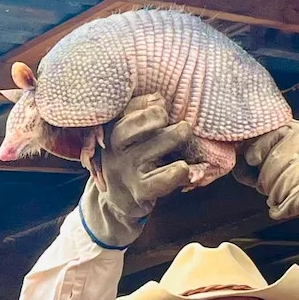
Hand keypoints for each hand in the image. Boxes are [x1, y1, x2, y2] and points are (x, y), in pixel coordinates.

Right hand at [79, 95, 193, 248]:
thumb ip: (142, 111)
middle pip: (130, 127)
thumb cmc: (132, 157)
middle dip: (155, 117)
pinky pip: (160, 179)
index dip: (149, 106)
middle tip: (176, 119)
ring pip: (149, 150)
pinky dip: (177, 172)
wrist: (118, 200)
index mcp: (112, 130)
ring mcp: (126, 171)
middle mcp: (115, 150)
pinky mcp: (140, 191)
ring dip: (172, 137)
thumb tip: (157, 98)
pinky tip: (186, 167)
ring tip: (184, 131)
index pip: (125, 110)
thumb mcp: (131, 133)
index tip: (162, 107)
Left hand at [235, 121, 298, 250]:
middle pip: (265, 169)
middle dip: (267, 184)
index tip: (256, 162)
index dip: (254, 155)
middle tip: (285, 186)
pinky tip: (294, 208)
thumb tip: (235, 156)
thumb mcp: (291, 157)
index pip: (260, 139)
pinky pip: (286, 206)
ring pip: (274, 189)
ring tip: (294, 195)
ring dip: (277, 199)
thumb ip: (264, 155)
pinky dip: (284, 211)